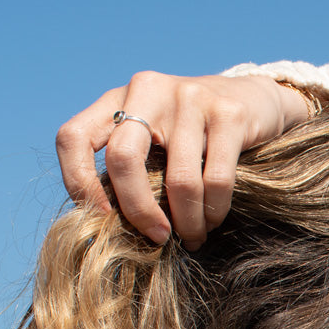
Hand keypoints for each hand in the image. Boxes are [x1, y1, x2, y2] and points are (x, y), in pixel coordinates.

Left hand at [55, 72, 312, 248]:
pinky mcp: (228, 114)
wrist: (255, 100)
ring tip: (193, 238)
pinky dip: (214, 212)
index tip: (102, 219)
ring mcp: (189, 98)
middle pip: (124, 160)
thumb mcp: (156, 138)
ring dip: (187, 223)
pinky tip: (213, 221)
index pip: (73, 137)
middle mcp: (148, 90)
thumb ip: (134, 166)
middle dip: (139, 211)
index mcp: (118, 99)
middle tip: (157, 238)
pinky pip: (217, 180)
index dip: (78, 182)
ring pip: (179, 181)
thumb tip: (112, 228)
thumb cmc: (196, 135)